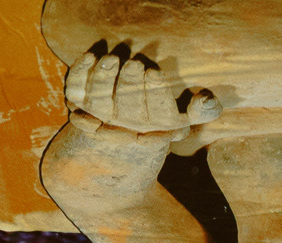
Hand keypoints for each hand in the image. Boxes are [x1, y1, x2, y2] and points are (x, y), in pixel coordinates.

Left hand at [64, 37, 215, 136]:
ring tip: (112, 60)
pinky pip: (76, 93)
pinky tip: (91, 58)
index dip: (156, 94)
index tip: (155, 73)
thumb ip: (202, 110)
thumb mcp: (183, 118)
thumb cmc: (158, 120)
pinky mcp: (80, 108)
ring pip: (99, 103)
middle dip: (130, 85)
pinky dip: (80, 75)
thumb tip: (205, 100)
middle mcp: (128, 128)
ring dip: (104, 80)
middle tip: (135, 65)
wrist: (118, 145)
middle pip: (127, 110)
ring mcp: (102, 120)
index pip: (159, 115)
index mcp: (156, 130)